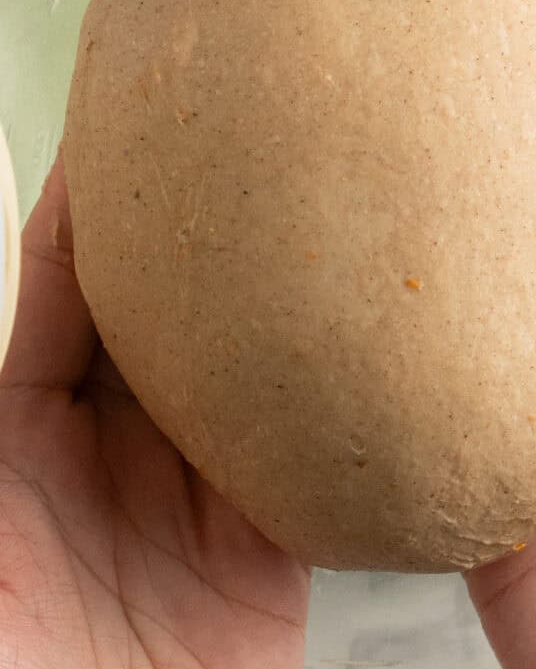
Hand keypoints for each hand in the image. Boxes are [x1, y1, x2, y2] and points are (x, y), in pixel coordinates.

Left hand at [0, 158, 308, 668]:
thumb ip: (3, 386)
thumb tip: (17, 237)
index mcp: (26, 422)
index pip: (71, 281)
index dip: (100, 203)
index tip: (135, 122)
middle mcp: (117, 446)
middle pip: (172, 313)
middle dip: (205, 238)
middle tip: (250, 149)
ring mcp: (197, 493)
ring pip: (250, 371)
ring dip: (282, 308)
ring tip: (320, 220)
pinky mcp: (269, 547)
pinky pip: (311, 459)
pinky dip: (339, 408)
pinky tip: (367, 347)